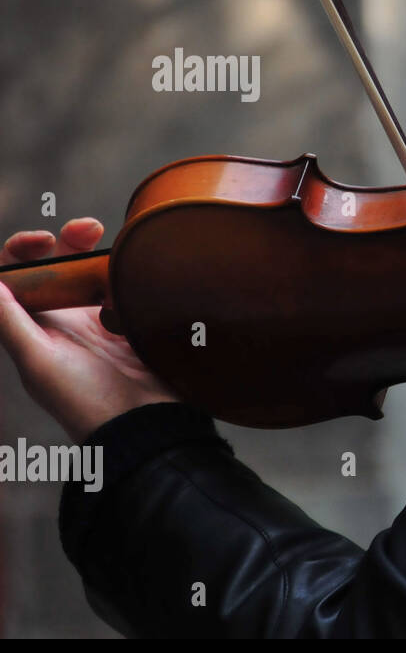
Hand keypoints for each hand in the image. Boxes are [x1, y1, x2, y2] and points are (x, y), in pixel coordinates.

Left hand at [0, 218, 177, 441]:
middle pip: (58, 266)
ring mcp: (102, 323)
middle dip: (69, 241)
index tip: (46, 239)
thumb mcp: (38, 361)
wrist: (146, 424)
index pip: (17, 278)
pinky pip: (130, 289)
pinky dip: (132, 278)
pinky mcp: (135, 326)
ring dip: (103, 256)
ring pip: (96, 274)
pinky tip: (139, 282)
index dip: (23, 251)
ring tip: (121, 251)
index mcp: (34, 328)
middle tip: (91, 228)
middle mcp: (64, 322)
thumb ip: (10, 321)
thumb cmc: (87, 401)